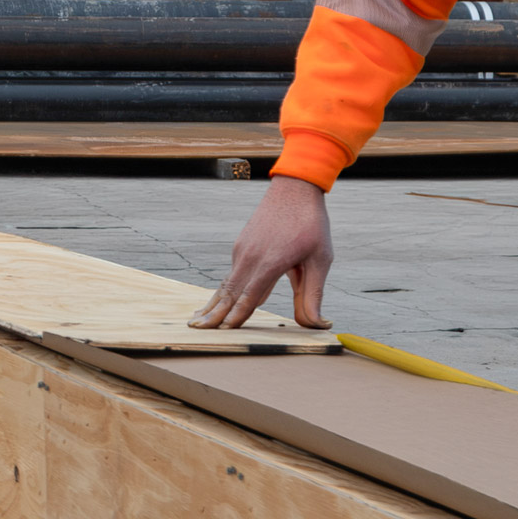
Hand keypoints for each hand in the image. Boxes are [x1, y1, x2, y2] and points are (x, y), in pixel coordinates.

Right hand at [190, 175, 333, 329]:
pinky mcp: (241, 245)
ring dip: (213, 303)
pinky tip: (217, 302)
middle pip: (230, 292)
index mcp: (271, 261)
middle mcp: (251, 256)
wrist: (295, 187)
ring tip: (198, 320)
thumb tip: (318, 324)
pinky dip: (223, 290)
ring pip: (227, 283)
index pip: (250, 295)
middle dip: (214, 314)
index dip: (237, 315)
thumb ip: (314, 295)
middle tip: (196, 330)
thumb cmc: (311, 224)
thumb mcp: (321, 260)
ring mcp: (243, 249)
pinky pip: (231, 273)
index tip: (224, 331)